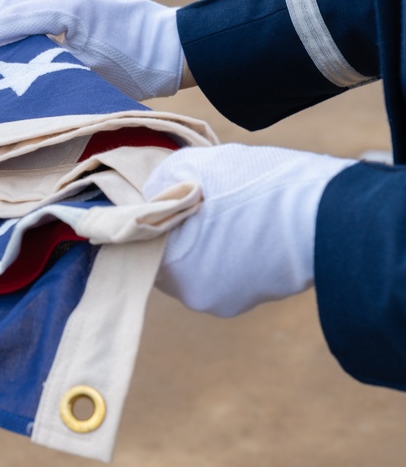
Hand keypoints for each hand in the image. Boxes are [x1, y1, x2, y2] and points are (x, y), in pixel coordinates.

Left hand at [142, 144, 354, 315]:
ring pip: (201, 265)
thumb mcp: (191, 165)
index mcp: (167, 263)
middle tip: (201, 203)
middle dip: (180, 231)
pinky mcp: (252, 300)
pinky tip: (253, 230)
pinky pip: (229, 272)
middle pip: (170, 256)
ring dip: (209, 242)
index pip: (139, 242)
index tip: (158, 201)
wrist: (328, 218)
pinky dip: (234, 253)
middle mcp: (189, 293)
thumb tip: (150, 195)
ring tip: (234, 214)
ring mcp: (223, 300)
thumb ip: (160, 184)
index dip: (147, 218)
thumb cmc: (256, 186)